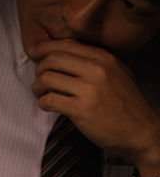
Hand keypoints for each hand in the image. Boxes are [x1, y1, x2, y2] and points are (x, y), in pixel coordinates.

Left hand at [29, 39, 159, 170]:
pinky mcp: (82, 110)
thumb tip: (61, 49)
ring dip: (38, 88)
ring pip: (46, 79)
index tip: (34, 54)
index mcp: (104, 58)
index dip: (44, 49)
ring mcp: (89, 90)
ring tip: (43, 94)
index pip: (64, 45)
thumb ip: (93, 60)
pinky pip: (49, 100)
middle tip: (41, 81)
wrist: (141, 131)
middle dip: (39, 70)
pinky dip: (43, 103)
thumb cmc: (125, 103)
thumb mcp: (116, 72)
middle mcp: (97, 70)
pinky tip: (49, 106)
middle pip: (51, 60)